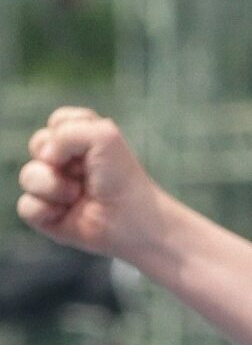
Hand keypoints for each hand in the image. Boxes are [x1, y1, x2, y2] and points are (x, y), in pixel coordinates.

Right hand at [16, 108, 164, 258]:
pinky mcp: (47, 217)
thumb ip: (66, 130)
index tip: (92, 150)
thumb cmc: (122, 178)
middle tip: (84, 174)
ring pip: (28, 176)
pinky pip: (26, 207)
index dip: (68, 134)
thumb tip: (44, 158)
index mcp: (78, 140)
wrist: (132, 221)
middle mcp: (63, 162)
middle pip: (36, 145)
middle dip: (57, 159)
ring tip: (77, 196)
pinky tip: (64, 214)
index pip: (55, 123)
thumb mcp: (102, 135)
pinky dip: (44, 210)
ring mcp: (53, 190)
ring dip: (53, 186)